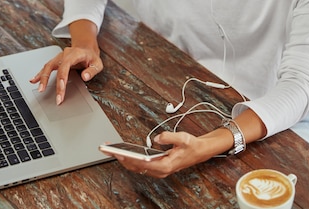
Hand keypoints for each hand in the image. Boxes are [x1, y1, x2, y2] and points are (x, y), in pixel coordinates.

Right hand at [30, 46, 102, 104]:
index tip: (61, 89)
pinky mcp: (56, 61)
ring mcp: (59, 57)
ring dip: (42, 78)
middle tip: (54, 96)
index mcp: (74, 54)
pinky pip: (46, 67)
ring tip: (39, 89)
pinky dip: (39, 74)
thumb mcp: (97, 63)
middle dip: (51, 82)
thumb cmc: (91, 57)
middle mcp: (64, 54)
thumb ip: (92, 70)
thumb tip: (85, 77)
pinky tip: (33, 80)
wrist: (86, 47)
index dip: (62, 77)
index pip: (65, 65)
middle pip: (54, 67)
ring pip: (47, 66)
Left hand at [104, 131, 222, 178]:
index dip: (130, 159)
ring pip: (137, 167)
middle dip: (122, 158)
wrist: (199, 151)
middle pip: (137, 167)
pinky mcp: (157, 167)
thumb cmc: (191, 146)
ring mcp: (158, 170)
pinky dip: (131, 159)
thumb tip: (157, 138)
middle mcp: (160, 170)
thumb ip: (169, 137)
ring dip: (124, 159)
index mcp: (165, 166)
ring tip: (112, 150)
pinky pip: (140, 165)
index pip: (143, 164)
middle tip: (109, 150)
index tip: (119, 153)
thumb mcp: (183, 138)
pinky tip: (123, 152)